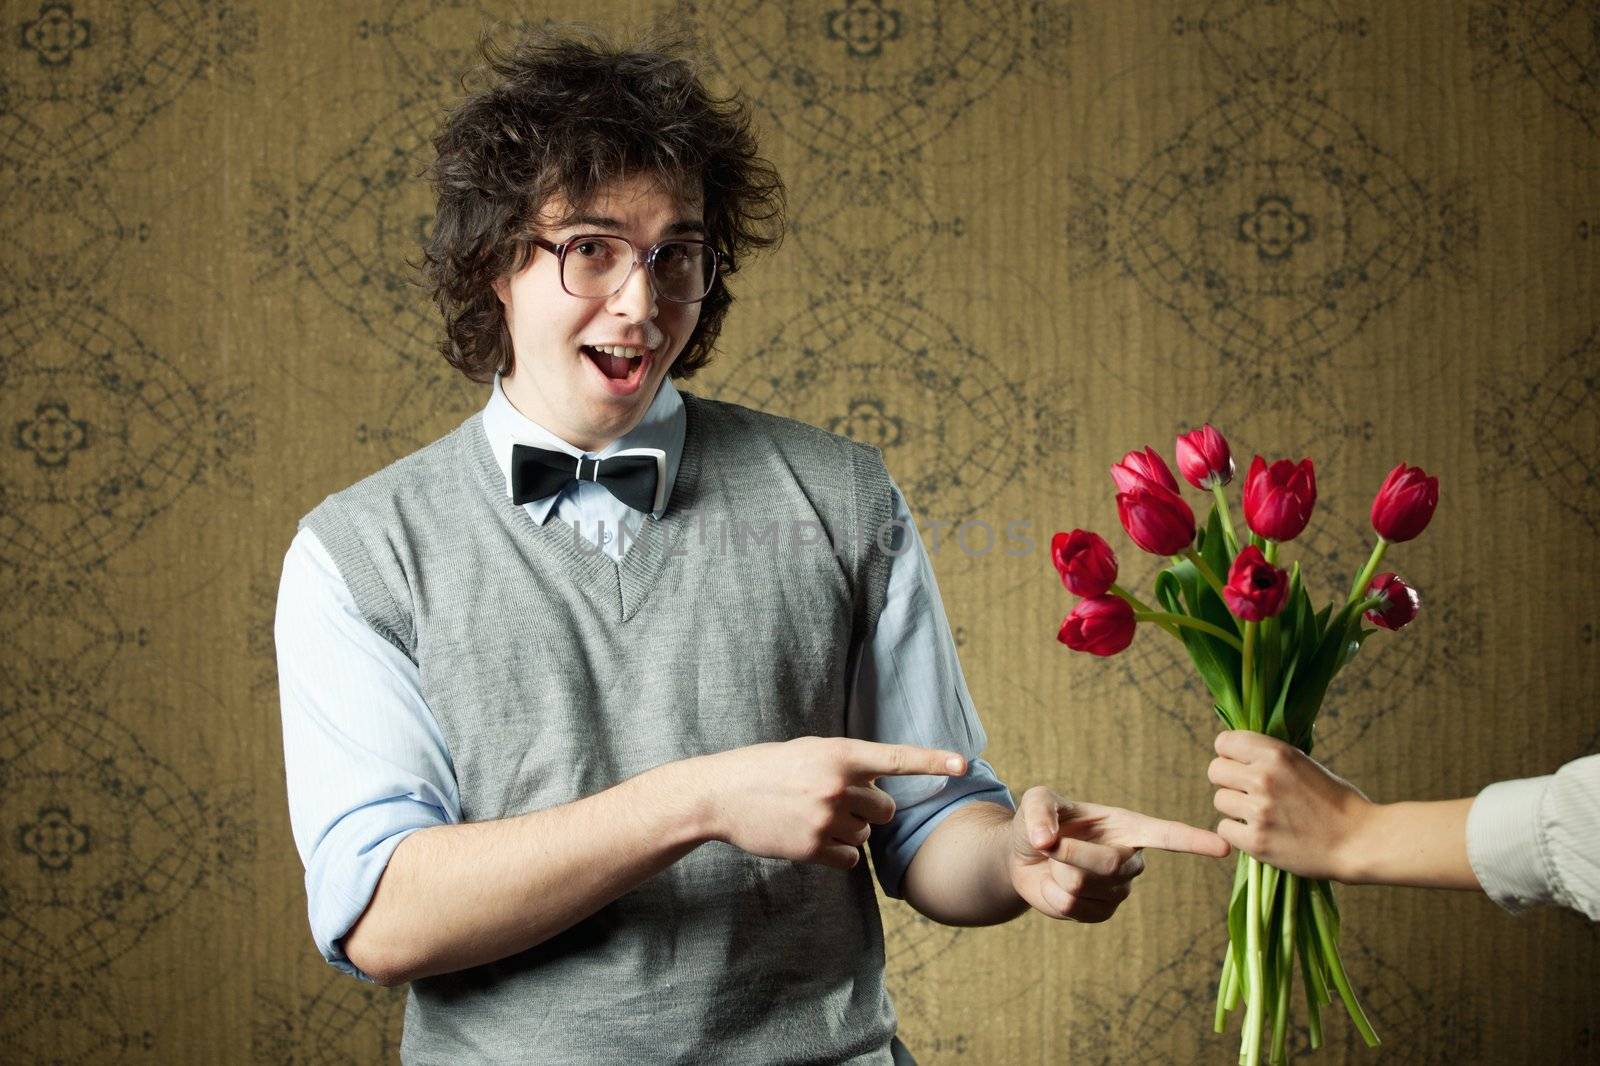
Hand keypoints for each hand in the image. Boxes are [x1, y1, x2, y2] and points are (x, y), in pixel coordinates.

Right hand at [701, 737, 965, 869]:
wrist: (721, 794)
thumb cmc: (768, 769)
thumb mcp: (809, 753)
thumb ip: (847, 766)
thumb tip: (880, 788)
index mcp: (838, 753)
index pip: (896, 758)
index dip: (933, 761)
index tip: (964, 765)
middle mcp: (836, 784)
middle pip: (886, 810)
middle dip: (869, 811)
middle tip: (834, 803)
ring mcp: (824, 817)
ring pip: (866, 836)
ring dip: (848, 832)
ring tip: (812, 817)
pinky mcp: (812, 847)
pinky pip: (851, 860)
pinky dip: (838, 855)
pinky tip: (811, 840)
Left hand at [1006, 786, 1230, 922]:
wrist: (1024, 856)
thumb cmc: (1040, 821)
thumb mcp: (1036, 802)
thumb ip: (1039, 812)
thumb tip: (1046, 839)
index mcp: (1127, 826)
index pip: (1167, 835)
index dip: (1194, 841)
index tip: (1224, 847)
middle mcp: (1130, 858)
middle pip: (1110, 864)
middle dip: (1072, 854)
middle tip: (1048, 843)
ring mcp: (1118, 889)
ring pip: (1085, 887)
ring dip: (1057, 872)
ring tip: (1056, 861)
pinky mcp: (1100, 913)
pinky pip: (1072, 908)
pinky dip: (1051, 895)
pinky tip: (1055, 883)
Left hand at [1208, 730, 1375, 881]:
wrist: (1360, 842)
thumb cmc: (1337, 802)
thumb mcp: (1306, 764)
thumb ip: (1271, 757)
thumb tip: (1239, 750)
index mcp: (1276, 754)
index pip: (1224, 742)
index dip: (1229, 754)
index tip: (1239, 764)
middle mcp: (1263, 778)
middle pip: (1215, 771)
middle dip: (1229, 781)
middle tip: (1248, 792)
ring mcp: (1258, 811)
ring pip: (1219, 800)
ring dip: (1235, 808)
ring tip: (1262, 814)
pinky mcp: (1256, 841)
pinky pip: (1225, 829)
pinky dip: (1238, 833)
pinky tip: (1261, 833)